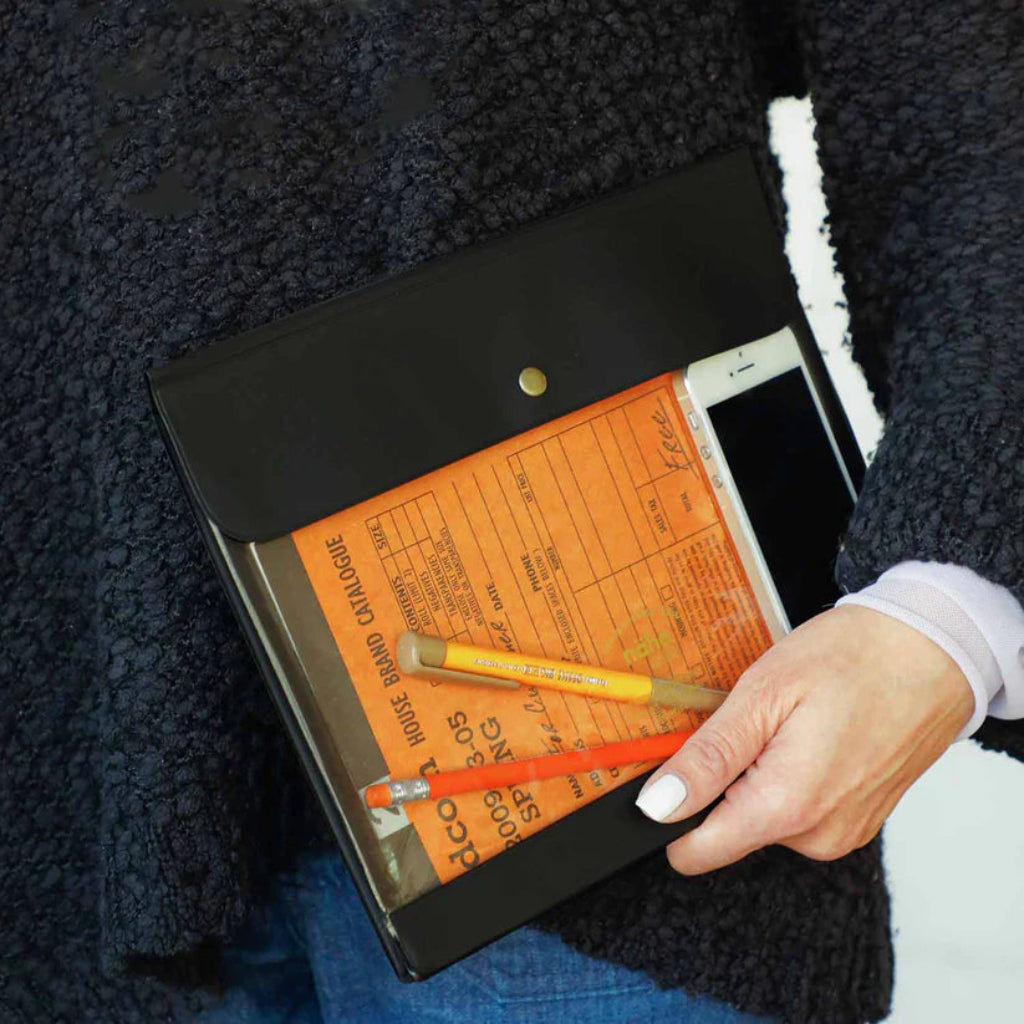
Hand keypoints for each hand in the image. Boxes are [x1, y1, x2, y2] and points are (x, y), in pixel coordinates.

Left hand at [635, 604, 973, 873]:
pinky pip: (795, 809)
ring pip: (760, 816)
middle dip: (720, 779)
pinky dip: (786, 775)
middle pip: (725, 829)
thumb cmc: (853, 660)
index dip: (669, 811)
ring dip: (755, 773)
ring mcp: (840, 831)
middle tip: (749, 721)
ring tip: (786, 721)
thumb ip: (707, 759)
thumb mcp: (763, 695)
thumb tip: (656, 807)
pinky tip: (808, 733)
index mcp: (786, 809)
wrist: (934, 651)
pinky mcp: (855, 819)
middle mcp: (815, 836)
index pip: (695, 852)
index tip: (672, 766)